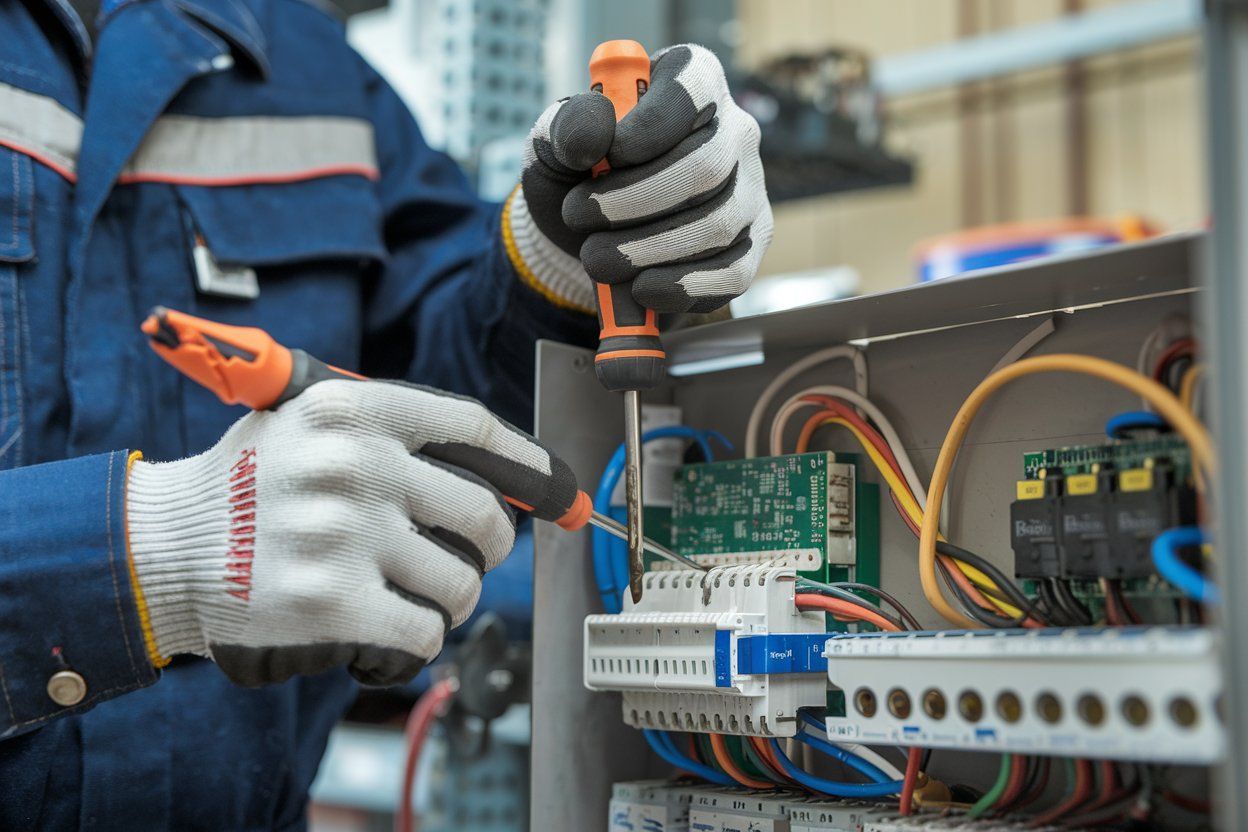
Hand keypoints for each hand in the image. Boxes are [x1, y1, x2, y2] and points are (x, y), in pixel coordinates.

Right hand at [126, 380, 577, 685]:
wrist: (165, 550)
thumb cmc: (254, 488)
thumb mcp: (312, 424)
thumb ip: (395, 435)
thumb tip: (511, 477)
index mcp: (356, 409)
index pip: (475, 431)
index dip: (530, 464)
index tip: (560, 491)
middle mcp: (356, 464)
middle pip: (484, 516)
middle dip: (487, 547)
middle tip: (461, 559)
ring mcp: (345, 534)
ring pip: (462, 583)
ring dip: (446, 601)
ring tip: (406, 597)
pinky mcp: (332, 604)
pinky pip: (424, 633)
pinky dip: (412, 642)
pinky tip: (379, 632)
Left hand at [509, 43, 771, 313]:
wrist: (587, 237)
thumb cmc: (576, 177)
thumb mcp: (553, 144)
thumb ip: (565, 128)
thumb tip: (594, 133)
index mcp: (691, 80)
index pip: (689, 92)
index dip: (644, 130)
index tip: (600, 160)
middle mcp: (735, 129)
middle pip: (707, 165)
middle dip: (634, 200)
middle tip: (579, 217)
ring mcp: (750, 189)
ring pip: (717, 224)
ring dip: (647, 249)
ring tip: (596, 259)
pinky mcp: (750, 244)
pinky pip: (733, 272)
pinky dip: (681, 288)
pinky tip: (640, 290)